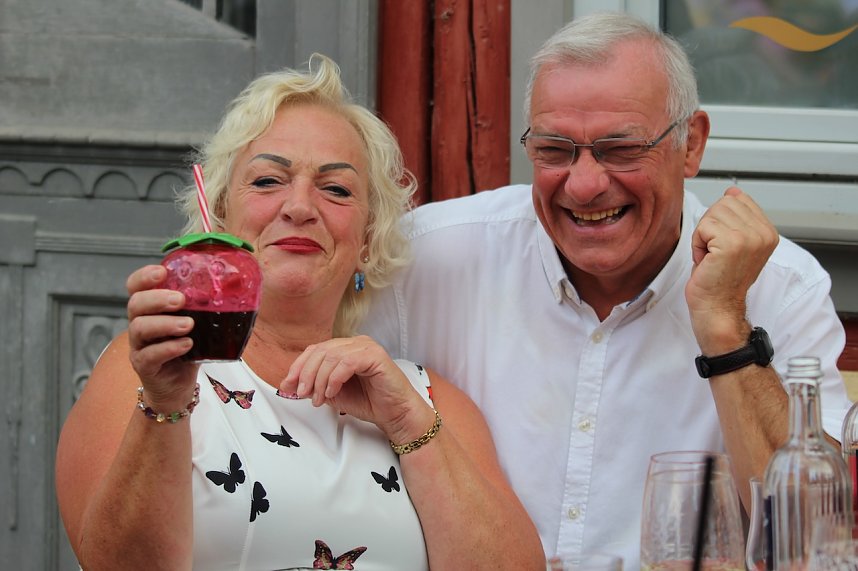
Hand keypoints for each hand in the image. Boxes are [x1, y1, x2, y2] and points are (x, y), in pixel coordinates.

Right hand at [125, 265, 199, 407]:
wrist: (177, 386)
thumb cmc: (188, 348)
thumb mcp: (199, 324)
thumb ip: (207, 306)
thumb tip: (237, 284)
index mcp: (151, 309)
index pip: (136, 286)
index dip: (144, 277)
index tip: (162, 272)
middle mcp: (140, 323)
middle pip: (135, 303)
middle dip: (157, 298)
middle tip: (180, 299)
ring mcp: (139, 345)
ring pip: (139, 328)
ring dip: (165, 323)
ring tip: (189, 324)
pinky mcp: (143, 366)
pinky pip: (149, 355)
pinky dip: (169, 348)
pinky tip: (187, 344)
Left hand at [279, 336, 433, 443]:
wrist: (395, 414)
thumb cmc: (369, 402)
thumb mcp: (333, 394)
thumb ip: (314, 386)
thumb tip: (290, 385)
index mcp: (346, 348)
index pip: (316, 350)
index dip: (298, 367)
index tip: (287, 386)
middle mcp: (356, 343)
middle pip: (321, 351)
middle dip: (306, 374)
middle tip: (302, 394)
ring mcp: (366, 347)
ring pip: (331, 356)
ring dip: (320, 380)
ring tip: (320, 399)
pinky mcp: (376, 356)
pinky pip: (347, 362)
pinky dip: (335, 378)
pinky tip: (333, 392)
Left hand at [686, 188, 777, 354]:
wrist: (717, 308)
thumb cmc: (720, 280)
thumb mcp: (733, 243)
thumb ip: (736, 217)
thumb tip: (732, 191)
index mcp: (768, 231)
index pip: (737, 199)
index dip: (720, 221)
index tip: (724, 247)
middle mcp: (764, 233)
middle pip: (723, 203)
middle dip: (709, 228)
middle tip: (715, 255)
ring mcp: (750, 237)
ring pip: (711, 214)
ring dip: (702, 237)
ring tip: (712, 258)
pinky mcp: (732, 243)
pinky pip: (702, 227)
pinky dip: (697, 245)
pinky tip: (707, 262)